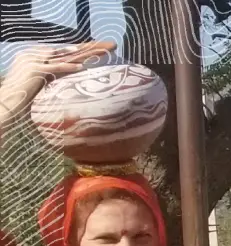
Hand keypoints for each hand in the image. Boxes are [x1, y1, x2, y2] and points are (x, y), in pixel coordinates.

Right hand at [0, 42, 114, 112]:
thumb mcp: (39, 83)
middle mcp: (32, 55)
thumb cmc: (21, 98)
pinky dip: (69, 67)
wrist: (5, 103)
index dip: (81, 49)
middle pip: (65, 50)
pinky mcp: (34, 69)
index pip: (61, 51)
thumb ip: (52, 78)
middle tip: (109, 46)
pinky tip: (82, 67)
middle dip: (88, 48)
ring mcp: (32, 60)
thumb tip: (70, 80)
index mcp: (33, 56)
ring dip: (84, 54)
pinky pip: (55, 67)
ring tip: (102, 52)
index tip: (99, 48)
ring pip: (63, 55)